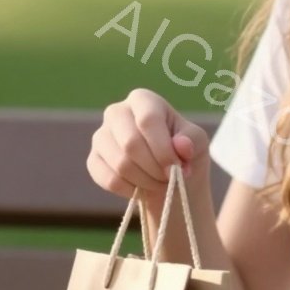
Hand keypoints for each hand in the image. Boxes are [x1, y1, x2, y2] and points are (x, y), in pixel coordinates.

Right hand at [87, 88, 210, 209]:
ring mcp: (101, 136)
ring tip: (160, 183)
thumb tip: (181, 146)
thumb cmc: (182, 150)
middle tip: (170, 178)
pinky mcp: (94, 160)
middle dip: (155, 168)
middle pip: (131, 143)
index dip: (163, 148)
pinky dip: (131, 190)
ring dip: (146, 181)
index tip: (177, 168)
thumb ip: (191, 140)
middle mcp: (116, 112)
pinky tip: (142, 188)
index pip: (147, 120)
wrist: (166, 174)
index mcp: (142, 100)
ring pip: (121, 165)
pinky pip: (110, 180)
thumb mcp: (196, 141)